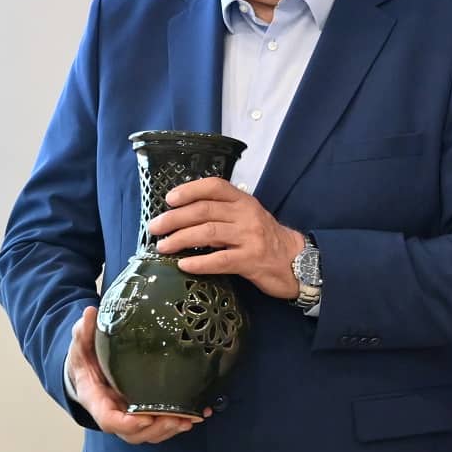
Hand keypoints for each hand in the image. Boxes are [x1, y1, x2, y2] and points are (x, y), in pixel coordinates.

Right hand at [66, 306, 204, 442]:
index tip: (145, 420)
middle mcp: (113, 411)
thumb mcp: (81, 344)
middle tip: (178, 418)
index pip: (108, 420)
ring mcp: (129, 415)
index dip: (126, 423)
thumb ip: (83, 331)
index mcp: (96, 398)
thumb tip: (89, 313)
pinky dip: (179, 423)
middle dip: (157, 429)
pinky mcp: (144, 411)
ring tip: (190, 419)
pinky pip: (160, 425)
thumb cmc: (86, 359)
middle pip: (133, 433)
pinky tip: (198, 414)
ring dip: (170, 429)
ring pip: (149, 433)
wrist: (88, 369)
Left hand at [149, 177, 302, 298]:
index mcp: (244, 201)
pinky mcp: (251, 260)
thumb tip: (183, 215)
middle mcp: (247, 215)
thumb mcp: (249, 217)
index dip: (189, 190)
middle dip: (174, 218)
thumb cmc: (266, 239)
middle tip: (155, 228)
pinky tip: (184, 265)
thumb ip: (224, 212)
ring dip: (180, 239)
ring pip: (208, 233)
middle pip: (204, 210)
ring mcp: (250, 237)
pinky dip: (199, 262)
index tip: (169, 199)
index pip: (215, 186)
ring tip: (162, 247)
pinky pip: (220, 260)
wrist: (296, 261)